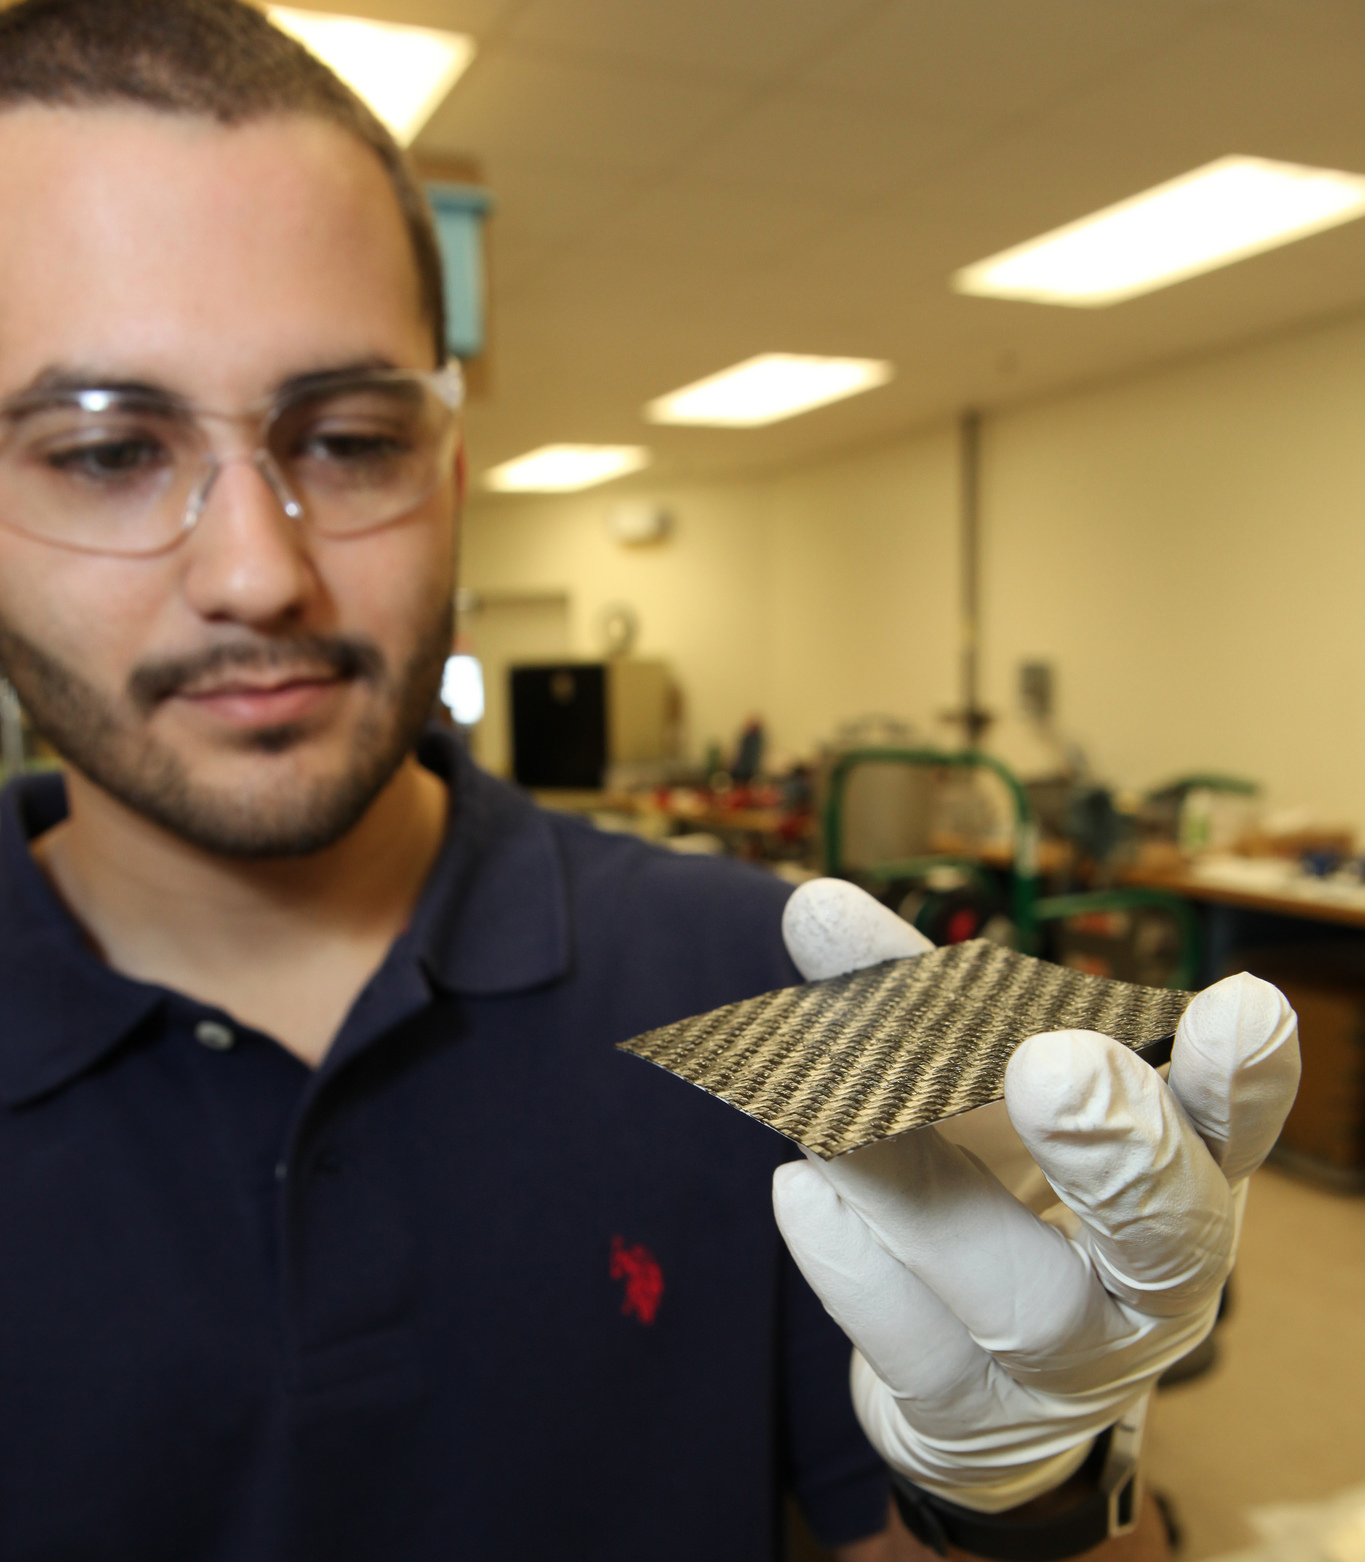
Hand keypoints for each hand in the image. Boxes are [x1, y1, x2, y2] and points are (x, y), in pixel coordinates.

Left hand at [772, 880, 1299, 1512]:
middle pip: (1169, 1236)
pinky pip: (916, 1354)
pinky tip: (802, 1192)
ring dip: (922, 1187)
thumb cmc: (998, 1201)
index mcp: (1179, 1181)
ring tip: (838, 1110)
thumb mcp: (979, 1097)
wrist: (970, 1378)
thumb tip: (816, 905)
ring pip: (1019, 1295)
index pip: (1231, 1130)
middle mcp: (1148, 1287)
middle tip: (1052, 1063)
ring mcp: (1067, 1369)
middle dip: (1115, 1147)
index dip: (1244, 1077)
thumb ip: (916, 1008)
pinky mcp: (970, 1420)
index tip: (1243, 1005)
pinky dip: (855, 1267)